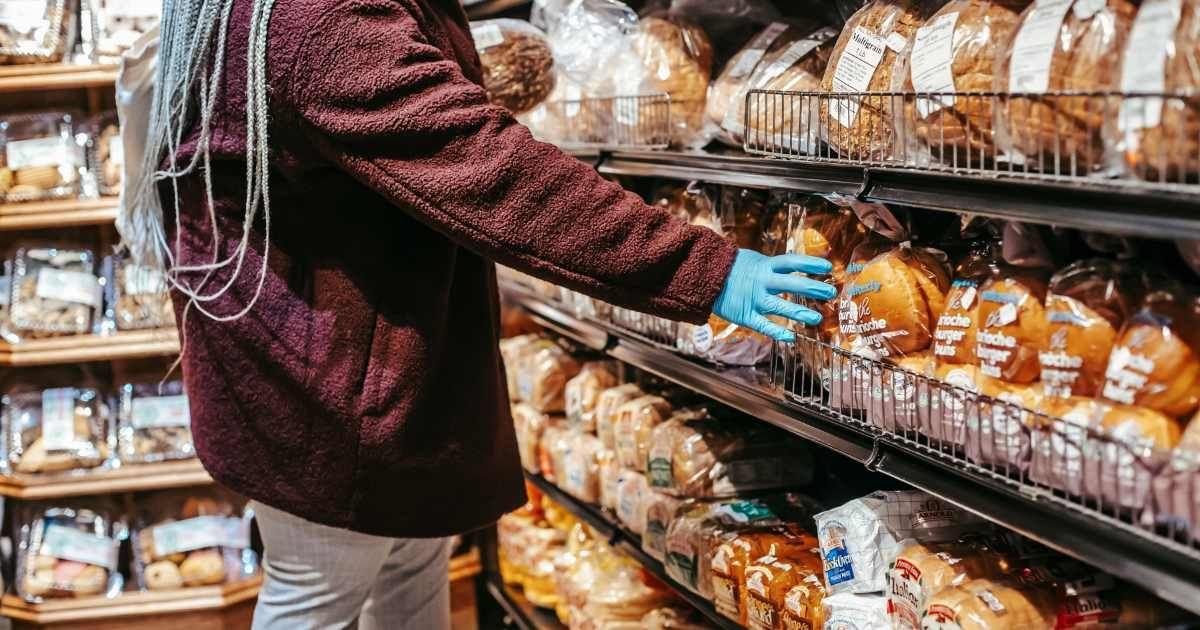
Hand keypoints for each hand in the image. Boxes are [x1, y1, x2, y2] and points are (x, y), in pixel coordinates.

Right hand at [711, 249, 836, 342]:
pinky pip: (763, 325)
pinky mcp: (744, 315)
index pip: (792, 262)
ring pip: (780, 306)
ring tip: (817, 318)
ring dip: (799, 312)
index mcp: (764, 265)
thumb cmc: (730, 268)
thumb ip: (771, 266)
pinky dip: (777, 331)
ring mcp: (753, 299)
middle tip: (831, 292)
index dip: (810, 263)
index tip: (827, 267)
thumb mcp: (751, 259)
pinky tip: (791, 337)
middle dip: (812, 288)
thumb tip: (792, 265)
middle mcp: (761, 282)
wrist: (703, 277)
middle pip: (791, 283)